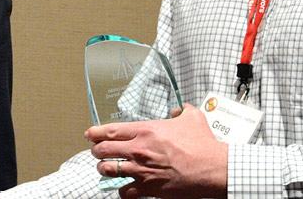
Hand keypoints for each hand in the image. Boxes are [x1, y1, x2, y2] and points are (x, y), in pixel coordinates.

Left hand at [86, 104, 226, 198]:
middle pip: (103, 150)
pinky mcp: (148, 188)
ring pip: (108, 170)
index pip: (110, 130)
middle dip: (97, 151)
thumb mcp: (192, 117)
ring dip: (104, 169)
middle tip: (98, 151)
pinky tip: (124, 187)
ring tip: (106, 168)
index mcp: (146, 131)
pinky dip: (121, 190)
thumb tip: (178, 111)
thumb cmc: (203, 145)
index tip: (90, 134)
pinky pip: (123, 191)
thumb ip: (181, 110)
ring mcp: (142, 170)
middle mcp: (139, 150)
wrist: (212, 169)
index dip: (95, 133)